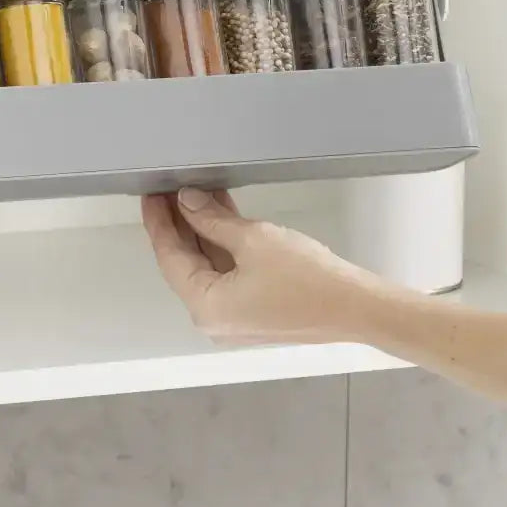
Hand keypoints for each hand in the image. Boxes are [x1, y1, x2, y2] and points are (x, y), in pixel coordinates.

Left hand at [141, 188, 376, 345]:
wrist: (356, 307)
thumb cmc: (304, 276)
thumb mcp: (253, 239)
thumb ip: (212, 220)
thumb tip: (186, 201)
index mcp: (204, 306)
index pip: (169, 257)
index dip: (159, 222)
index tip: (151, 194)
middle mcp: (213, 318)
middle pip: (187, 263)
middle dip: (180, 224)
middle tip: (170, 189)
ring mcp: (235, 317)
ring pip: (209, 266)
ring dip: (204, 230)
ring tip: (195, 192)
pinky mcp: (255, 309)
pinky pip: (229, 273)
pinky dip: (224, 245)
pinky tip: (223, 212)